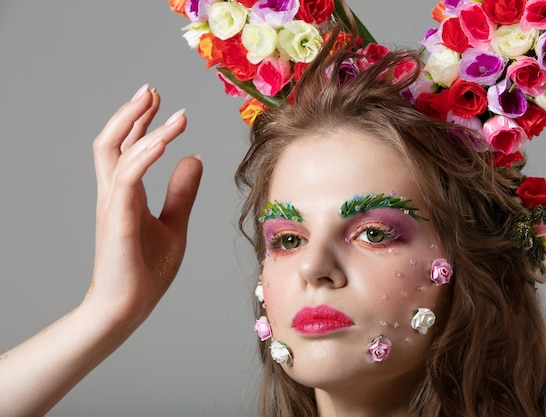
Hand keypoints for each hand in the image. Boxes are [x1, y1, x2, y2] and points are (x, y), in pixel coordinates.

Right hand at [83, 84, 202, 327]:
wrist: (127, 309)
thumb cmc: (145, 271)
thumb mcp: (174, 225)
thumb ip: (181, 192)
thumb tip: (194, 158)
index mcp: (126, 195)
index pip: (128, 148)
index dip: (141, 122)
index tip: (161, 102)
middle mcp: (115, 194)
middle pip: (112, 141)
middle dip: (131, 112)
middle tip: (152, 90)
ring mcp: (113, 205)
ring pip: (115, 152)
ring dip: (138, 125)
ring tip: (159, 104)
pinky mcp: (117, 220)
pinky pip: (127, 179)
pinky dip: (143, 155)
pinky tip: (164, 141)